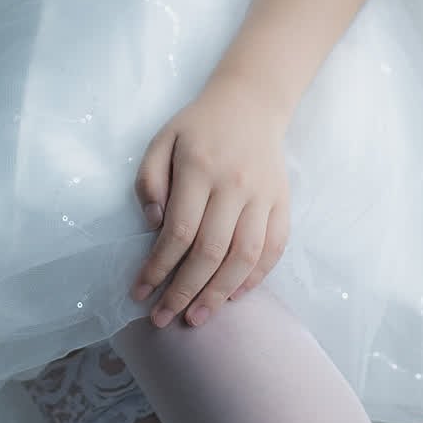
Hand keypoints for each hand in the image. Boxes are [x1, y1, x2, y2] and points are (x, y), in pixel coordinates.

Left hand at [131, 74, 290, 327]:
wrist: (251, 103)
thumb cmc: (199, 127)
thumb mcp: (162, 141)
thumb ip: (150, 181)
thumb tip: (153, 225)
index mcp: (200, 169)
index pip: (178, 232)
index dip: (157, 268)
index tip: (140, 293)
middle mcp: (234, 186)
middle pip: (210, 252)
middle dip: (184, 292)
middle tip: (164, 319)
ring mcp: (263, 196)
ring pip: (244, 256)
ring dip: (219, 294)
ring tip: (198, 318)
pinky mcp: (282, 203)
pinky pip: (274, 248)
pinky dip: (255, 277)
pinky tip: (233, 296)